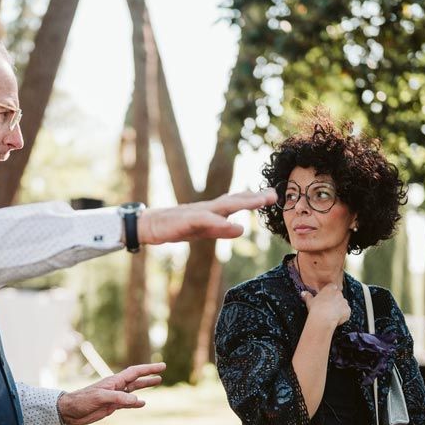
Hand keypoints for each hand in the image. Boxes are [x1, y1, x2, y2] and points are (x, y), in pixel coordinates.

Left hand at [56, 362, 164, 424]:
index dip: (149, 369)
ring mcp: (115, 396)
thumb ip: (119, 398)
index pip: (135, 372)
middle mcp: (116, 387)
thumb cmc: (82, 400)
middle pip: (137, 379)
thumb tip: (138, 401)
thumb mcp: (100, 398)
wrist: (70, 410)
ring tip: (158, 382)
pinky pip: (128, 403)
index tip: (162, 366)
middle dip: (149, 374)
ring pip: (134, 390)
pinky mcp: (111, 406)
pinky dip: (136, 403)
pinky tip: (143, 403)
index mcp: (114, 381)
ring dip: (145, 386)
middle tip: (162, 371)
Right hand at [135, 190, 275, 244]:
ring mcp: (197, 212)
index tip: (273, 194)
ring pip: (223, 205)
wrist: (150, 225)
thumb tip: (241, 229)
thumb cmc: (177, 226)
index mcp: (212, 210)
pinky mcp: (186, 220)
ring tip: (260, 201)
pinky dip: (219, 221)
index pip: (236, 201)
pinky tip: (231, 224)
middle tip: (274, 194)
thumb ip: (221, 229)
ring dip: (242, 202)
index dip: (254, 197)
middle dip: (254, 197)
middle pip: (234, 200)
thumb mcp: (203, 230)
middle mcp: (208, 207)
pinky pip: (205, 220)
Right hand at [300, 284, 349, 328]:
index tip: (326, 297)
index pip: (332, 286)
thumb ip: (307, 296)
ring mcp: (344, 302)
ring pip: (343, 304)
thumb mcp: (309, 301)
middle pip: (338, 295)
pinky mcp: (348, 310)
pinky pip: (346, 312)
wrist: (323, 318)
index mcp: (329, 289)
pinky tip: (336, 319)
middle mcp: (338, 293)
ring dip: (339, 308)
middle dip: (335, 300)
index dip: (330, 292)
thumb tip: (303, 293)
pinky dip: (343, 315)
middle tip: (328, 307)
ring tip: (332, 314)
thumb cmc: (316, 308)